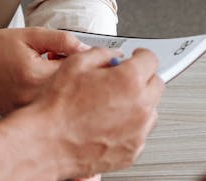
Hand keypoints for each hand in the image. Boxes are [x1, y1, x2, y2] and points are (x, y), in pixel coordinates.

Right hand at [0, 28, 90, 114]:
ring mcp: (27, 111)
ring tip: (45, 74)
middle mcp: (33, 99)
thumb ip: (63, 40)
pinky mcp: (23, 118)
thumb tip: (87, 50)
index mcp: (36, 76)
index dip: (82, 63)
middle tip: (58, 64)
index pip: (78, 73)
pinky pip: (47, 110)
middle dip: (73, 77)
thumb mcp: (32, 35)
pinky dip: (49, 100)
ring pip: (61, 103)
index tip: (78, 58)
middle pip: (72, 91)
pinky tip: (37, 87)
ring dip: (62, 90)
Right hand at [19, 47, 163, 177]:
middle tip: (122, 80)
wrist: (47, 142)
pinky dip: (128, 127)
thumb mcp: (75, 65)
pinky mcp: (132, 151)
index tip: (136, 58)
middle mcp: (140, 107)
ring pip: (150, 112)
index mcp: (128, 81)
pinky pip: (139, 134)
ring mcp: (138, 132)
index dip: (141, 55)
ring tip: (110, 105)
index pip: (151, 59)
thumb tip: (112, 55)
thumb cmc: (58, 107)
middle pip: (157, 85)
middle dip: (142, 79)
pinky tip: (106, 123)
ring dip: (138, 104)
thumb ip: (101, 54)